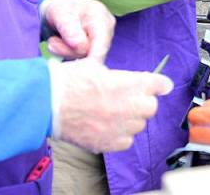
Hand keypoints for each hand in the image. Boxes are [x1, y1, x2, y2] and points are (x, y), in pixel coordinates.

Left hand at [41, 0, 114, 63]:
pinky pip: (83, 57)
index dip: (90, 61)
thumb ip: (70, 29)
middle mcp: (106, 28)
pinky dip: (68, 53)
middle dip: (70, 52)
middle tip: (51, 43)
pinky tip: (59, 45)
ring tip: (53, 41)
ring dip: (66, 52)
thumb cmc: (59, 7)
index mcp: (101, 18)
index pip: (101, 46)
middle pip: (93, 54)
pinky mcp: (95, 46)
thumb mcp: (60, 13)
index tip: (72, 68)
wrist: (58, 7)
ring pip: (86, 57)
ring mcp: (102, 38)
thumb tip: (81, 47)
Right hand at [48, 59, 172, 152]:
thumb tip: (131, 80)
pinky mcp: (109, 143)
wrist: (48, 103)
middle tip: (129, 98)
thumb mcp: (96, 66)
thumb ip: (119, 75)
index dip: (160, 84)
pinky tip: (108, 126)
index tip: (161, 85)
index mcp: (127, 83)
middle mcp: (128, 106)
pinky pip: (126, 141)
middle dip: (143, 101)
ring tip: (113, 112)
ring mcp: (119, 126)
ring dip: (131, 118)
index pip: (159, 84)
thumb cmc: (69, 80)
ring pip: (138, 125)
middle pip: (151, 107)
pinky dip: (121, 135)